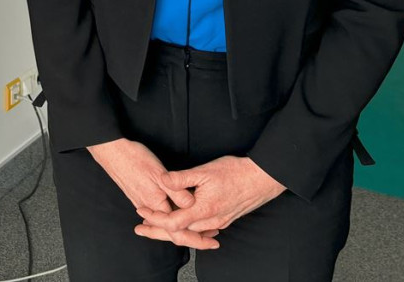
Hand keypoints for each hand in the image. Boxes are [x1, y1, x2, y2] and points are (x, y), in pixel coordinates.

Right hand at [88, 138, 218, 250]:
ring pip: (165, 224)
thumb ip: (177, 192)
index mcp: (156, 205)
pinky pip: (158, 216)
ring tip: (200, 231)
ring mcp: (143, 204)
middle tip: (211, 240)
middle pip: (172, 232)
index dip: (197, 238)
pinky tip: (175, 217)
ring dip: (182, 229)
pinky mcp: (139, 197)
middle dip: (193, 238)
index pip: (178, 231)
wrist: (111, 151)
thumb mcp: (160, 174)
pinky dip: (170, 221)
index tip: (212, 241)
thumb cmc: (135, 159)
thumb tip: (193, 207)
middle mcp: (149, 209)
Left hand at [134, 155, 284, 240]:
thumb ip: (181, 178)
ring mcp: (218, 223)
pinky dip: (188, 230)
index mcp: (204, 210)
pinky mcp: (224, 220)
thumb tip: (162, 180)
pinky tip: (182, 225)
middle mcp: (211, 221)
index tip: (141, 212)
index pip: (173, 223)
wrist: (262, 178)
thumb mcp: (205, 171)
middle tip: (141, 229)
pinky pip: (202, 231)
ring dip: (172, 231)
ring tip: (156, 226)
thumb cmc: (235, 172)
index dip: (155, 219)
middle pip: (179, 234)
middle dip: (158, 231)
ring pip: (191, 233)